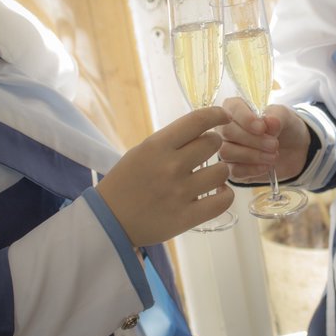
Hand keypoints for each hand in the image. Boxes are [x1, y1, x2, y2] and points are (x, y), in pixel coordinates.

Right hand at [96, 106, 233, 246]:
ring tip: (210, 175)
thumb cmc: (125, 183)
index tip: (223, 115)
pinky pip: (223, 201)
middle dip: (214, 144)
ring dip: (220, 171)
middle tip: (207, 152)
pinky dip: (225, 195)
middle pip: (213, 143)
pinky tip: (217, 192)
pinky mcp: (187, 217)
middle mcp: (171, 166)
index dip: (216, 114)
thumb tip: (202, 131)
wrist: (110, 220)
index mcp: (157, 146)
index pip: (197, 121)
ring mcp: (181, 193)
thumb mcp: (141, 152)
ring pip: (222, 172)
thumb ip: (170, 142)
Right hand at [218, 97, 310, 183]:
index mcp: (237, 108)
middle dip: (252, 140)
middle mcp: (227, 128)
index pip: (232, 108)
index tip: (262, 128)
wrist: (294, 151)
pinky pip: (234, 170)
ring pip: (227, 152)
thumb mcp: (286, 117)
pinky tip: (266, 166)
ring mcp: (228, 149)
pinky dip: (252, 169)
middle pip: (227, 132)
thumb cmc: (284, 128)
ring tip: (273, 156)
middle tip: (274, 145)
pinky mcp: (233, 169)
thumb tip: (269, 122)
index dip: (245, 118)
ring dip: (252, 155)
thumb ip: (277, 116)